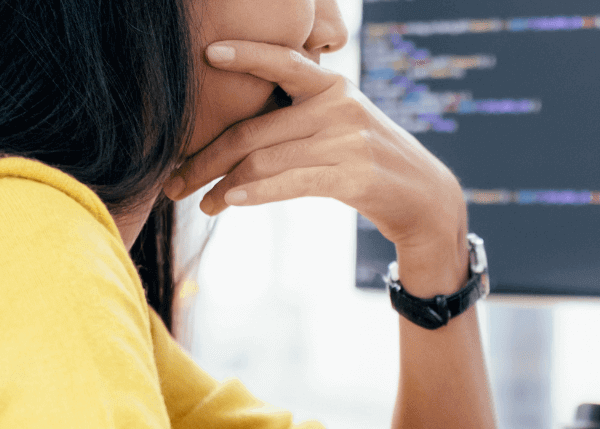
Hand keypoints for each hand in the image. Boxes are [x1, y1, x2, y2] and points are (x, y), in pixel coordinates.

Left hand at [165, 40, 467, 252]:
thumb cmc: (368, 161)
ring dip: (222, 184)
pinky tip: (228, 201)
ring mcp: (347, 140)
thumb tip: (234, 134)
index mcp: (333, 86)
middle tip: (175, 179)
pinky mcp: (352, 175)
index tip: (206, 53)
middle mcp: (339, 105)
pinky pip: (289, 181)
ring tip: (199, 203)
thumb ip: (298, 116)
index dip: (245, 54)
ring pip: (265, 159)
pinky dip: (253, 192)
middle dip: (206, 157)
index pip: (283, 61)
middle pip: (255, 129)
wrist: (424, 198)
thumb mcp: (340, 124)